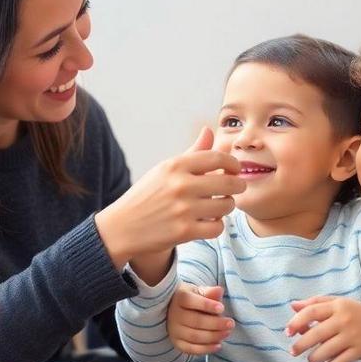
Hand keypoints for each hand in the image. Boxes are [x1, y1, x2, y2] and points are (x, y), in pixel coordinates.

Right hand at [96, 128, 244, 271]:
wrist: (122, 227)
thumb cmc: (146, 195)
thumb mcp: (164, 169)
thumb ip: (192, 152)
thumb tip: (209, 130)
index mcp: (175, 165)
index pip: (217, 157)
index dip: (233, 163)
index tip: (235, 168)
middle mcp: (180, 185)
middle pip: (229, 182)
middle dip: (238, 185)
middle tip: (237, 187)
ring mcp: (183, 209)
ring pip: (226, 205)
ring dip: (228, 206)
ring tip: (221, 205)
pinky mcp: (184, 232)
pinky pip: (218, 227)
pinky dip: (218, 225)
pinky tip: (210, 221)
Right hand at [168, 283, 233, 353]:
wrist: (176, 310)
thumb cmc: (192, 299)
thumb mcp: (199, 292)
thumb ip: (209, 292)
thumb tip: (219, 290)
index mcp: (179, 298)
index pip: (190, 301)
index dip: (206, 305)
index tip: (221, 308)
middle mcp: (174, 315)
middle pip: (195, 321)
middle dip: (215, 324)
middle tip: (231, 323)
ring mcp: (174, 330)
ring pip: (194, 336)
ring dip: (213, 336)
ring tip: (227, 333)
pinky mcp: (177, 343)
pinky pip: (191, 349)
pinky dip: (206, 349)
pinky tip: (218, 345)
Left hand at [285, 297, 360, 361]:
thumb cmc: (355, 313)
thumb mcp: (338, 303)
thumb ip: (315, 303)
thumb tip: (292, 306)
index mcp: (337, 306)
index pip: (312, 311)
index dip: (296, 322)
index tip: (288, 332)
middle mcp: (345, 320)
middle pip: (317, 333)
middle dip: (301, 345)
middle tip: (293, 351)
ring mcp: (353, 336)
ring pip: (327, 350)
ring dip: (313, 358)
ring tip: (310, 359)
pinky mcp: (360, 351)